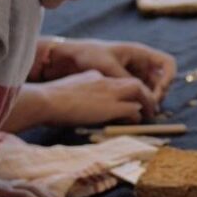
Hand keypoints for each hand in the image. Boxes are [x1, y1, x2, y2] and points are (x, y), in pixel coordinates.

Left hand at [42, 39, 175, 101]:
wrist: (69, 56)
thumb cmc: (89, 55)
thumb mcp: (108, 67)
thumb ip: (125, 80)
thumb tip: (141, 96)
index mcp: (141, 54)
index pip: (168, 64)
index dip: (169, 78)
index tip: (159, 92)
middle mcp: (142, 64)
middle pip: (162, 81)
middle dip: (159, 95)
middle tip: (150, 109)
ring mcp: (135, 74)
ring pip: (152, 90)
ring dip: (150, 101)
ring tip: (142, 113)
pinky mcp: (126, 84)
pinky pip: (139, 94)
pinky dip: (139, 103)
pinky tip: (132, 112)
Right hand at [42, 69, 158, 123]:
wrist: (46, 99)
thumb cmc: (49, 98)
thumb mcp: (69, 88)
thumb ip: (80, 90)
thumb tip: (82, 101)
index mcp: (94, 75)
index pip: (116, 80)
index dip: (124, 90)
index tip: (127, 99)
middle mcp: (106, 81)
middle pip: (133, 83)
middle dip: (144, 93)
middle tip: (148, 105)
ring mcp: (110, 93)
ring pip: (139, 92)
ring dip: (146, 103)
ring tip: (150, 113)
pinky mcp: (111, 107)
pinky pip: (133, 109)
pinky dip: (137, 115)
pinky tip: (137, 122)